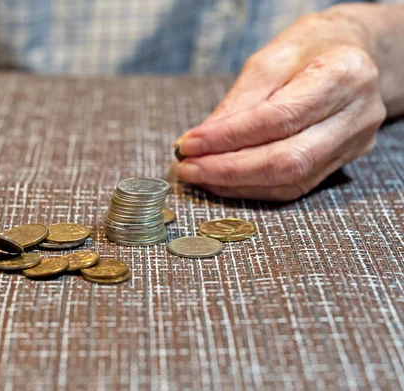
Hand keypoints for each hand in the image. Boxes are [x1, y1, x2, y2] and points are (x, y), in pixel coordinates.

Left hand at [174, 8, 386, 200]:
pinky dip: (254, 188)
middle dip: (229, 170)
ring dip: (237, 184)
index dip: (228, 137)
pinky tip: (224, 181)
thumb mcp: (270, 58)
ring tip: (200, 175)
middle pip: (287, 160)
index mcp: (344, 75)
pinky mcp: (342, 162)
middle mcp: (357, 116)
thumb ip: (238, 101)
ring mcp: (354, 144)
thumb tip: (200, 141)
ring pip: (290, 181)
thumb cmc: (311, 47)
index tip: (189, 144)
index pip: (278, 118)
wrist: (355, 52)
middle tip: (188, 168)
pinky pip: (294, 187)